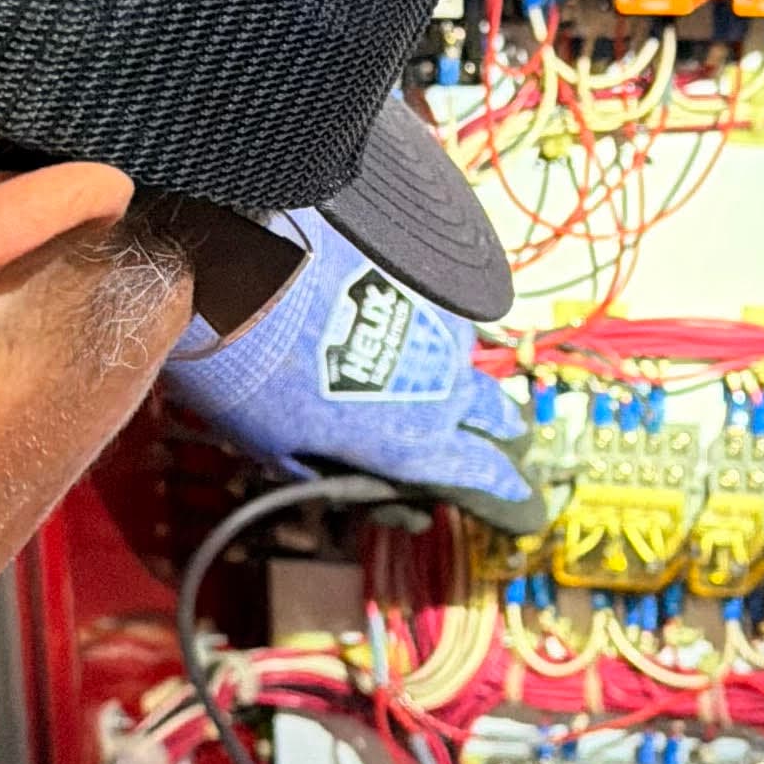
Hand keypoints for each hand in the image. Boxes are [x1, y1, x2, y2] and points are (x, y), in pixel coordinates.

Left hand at [161, 206, 544, 530]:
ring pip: (464, 356)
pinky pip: (438, 308)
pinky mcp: (423, 271)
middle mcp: (440, 384)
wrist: (241, 264)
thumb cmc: (248, 364)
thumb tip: (339, 470)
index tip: (521, 499)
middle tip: (502, 436)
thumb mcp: (274, 442)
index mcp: (410, 440)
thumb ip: (322, 465)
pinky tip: (394, 318)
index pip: (484, 474)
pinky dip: (426, 321)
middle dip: (500, 429)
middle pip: (496, 413)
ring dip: (454, 371)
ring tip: (432, 374)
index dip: (506, 490)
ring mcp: (437, 322)